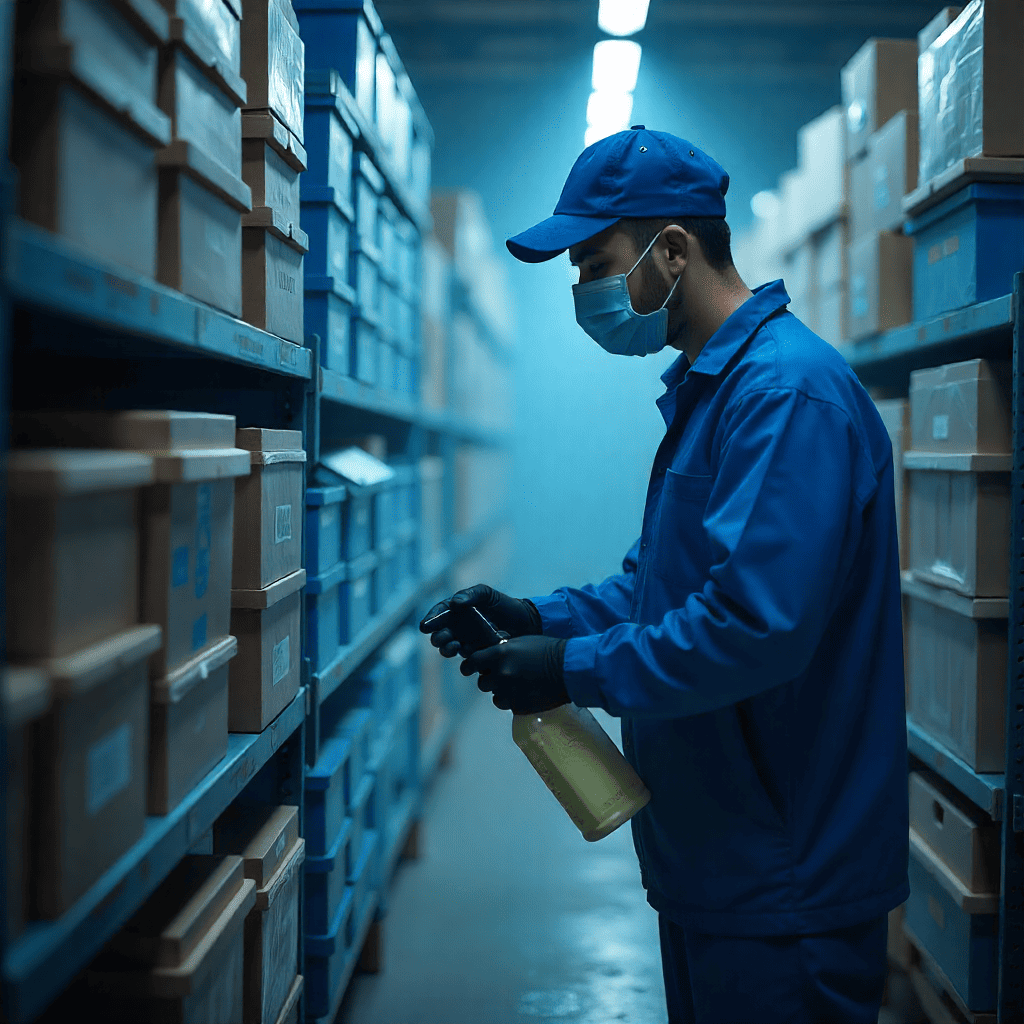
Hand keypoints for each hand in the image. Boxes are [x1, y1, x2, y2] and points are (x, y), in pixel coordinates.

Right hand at [419, 583, 540, 657]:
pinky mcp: (476, 654)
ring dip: (447, 649)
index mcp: (457, 611)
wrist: (525, 622)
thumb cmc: (505, 605)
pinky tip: (470, 651)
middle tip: (443, 638)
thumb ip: (472, 595)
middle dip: (437, 638)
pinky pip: (465, 658)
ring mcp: (466, 641)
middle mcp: (458, 627)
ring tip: (455, 646)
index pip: (439, 614)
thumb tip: (454, 603)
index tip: (426, 626)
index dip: (430, 620)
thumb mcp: (489, 595)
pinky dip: (465, 656)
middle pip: (439, 634)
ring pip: (448, 649)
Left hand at [461, 635, 569, 714]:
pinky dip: (513, 701)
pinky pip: (508, 706)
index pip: (472, 662)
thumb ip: (503, 650)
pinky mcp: (519, 706)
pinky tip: (524, 693)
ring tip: (516, 686)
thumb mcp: (521, 642)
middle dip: (489, 679)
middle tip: (501, 676)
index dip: (468, 666)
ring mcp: (510, 692)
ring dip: (501, 692)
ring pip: (494, 697)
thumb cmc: (548, 650)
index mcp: (500, 654)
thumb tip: (490, 657)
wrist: (569, 668)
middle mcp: (501, 674)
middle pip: (482, 683)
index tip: (468, 669)